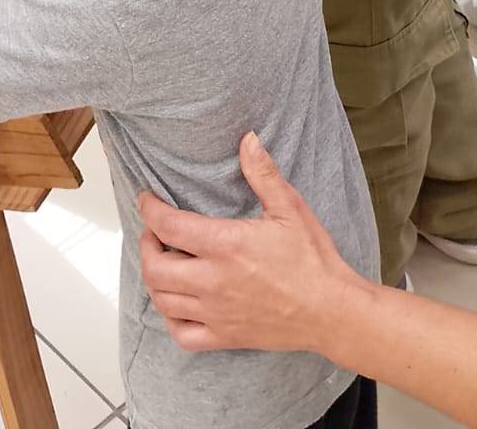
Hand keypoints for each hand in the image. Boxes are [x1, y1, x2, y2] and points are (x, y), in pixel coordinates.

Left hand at [138, 132, 363, 354]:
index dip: (150, 209)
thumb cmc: (313, 260)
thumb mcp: (290, 208)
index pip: (169, 226)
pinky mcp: (224, 336)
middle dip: (146, 244)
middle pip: (155, 267)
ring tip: (163, 260)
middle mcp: (214, 281)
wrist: (330, 310)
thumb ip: (263, 174)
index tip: (147, 199)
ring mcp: (216, 312)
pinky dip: (170, 318)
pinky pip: (181, 334)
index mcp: (227, 245)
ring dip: (154, 278)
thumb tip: (248, 141)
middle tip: (153, 231)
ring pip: (162, 300)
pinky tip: (178, 303)